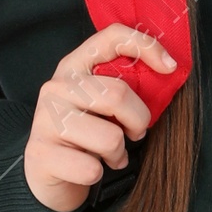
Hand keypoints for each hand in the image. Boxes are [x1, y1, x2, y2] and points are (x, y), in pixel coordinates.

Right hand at [23, 25, 178, 211]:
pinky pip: (91, 169)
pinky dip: (98, 174)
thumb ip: (122, 86)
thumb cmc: (83, 135)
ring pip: (110, 138)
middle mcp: (56, 87)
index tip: (169, 68)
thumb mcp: (100, 104)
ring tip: (110, 155)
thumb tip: (166, 73)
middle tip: (134, 133)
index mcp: (74, 66)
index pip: (112, 37)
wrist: (44, 173)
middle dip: (138, 121)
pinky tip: (90, 170)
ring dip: (118, 154)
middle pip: (118, 95)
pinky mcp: (41, 153)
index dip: (147, 46)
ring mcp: (46, 119)